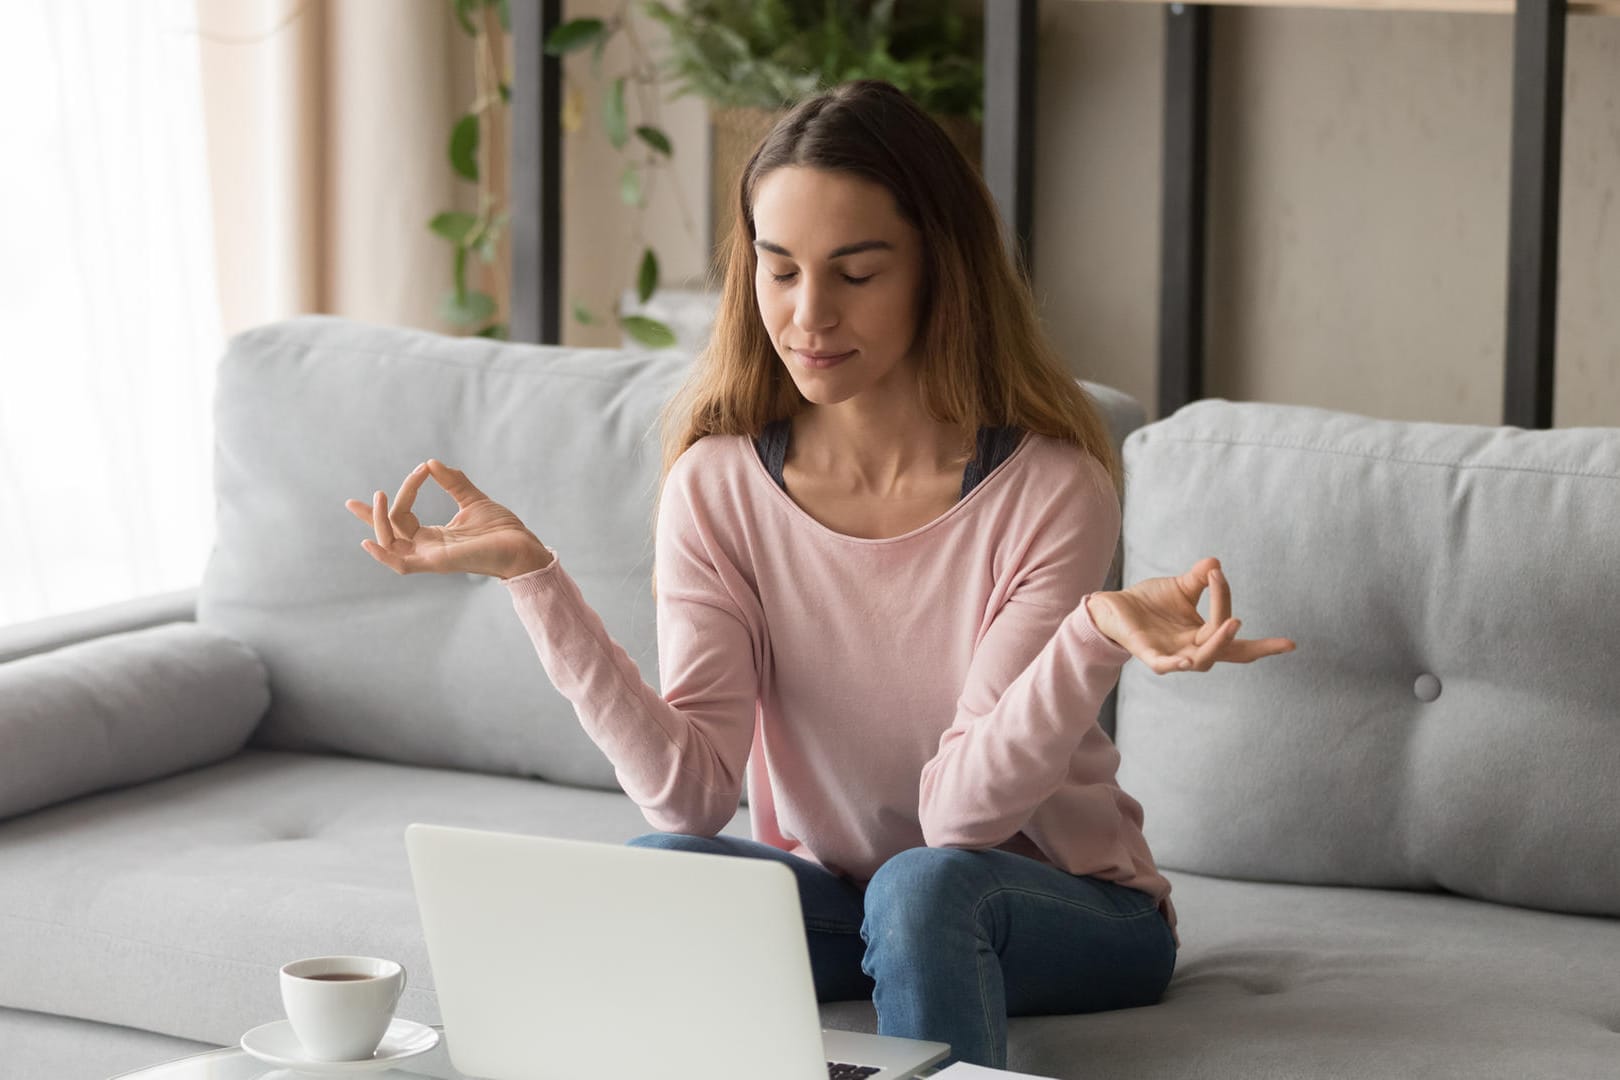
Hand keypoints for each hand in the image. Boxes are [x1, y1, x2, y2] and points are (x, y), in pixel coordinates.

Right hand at [344, 459, 551, 578]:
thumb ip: (453, 482)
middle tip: (360, 498)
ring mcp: (430, 556)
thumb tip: (431, 463)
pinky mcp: (438, 562)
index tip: (419, 468)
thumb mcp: (473, 500)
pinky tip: (369, 540)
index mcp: (433, 536)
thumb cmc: (502, 530)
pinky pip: (402, 564)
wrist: (522, 546)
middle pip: (389, 531)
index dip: (396, 498)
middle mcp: (427, 548)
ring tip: (378, 497)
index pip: (401, 518)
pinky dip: (383, 554)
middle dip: (372, 515)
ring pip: (390, 543)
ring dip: (380, 521)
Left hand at [1085, 556, 1296, 674]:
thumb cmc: (1150, 602)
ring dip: (1218, 643)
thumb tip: (1216, 563)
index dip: (1265, 647)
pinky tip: (1186, 661)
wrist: (1115, 607)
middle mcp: (1191, 650)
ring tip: (1233, 623)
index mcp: (1203, 637)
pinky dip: (1175, 664)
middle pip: (1226, 653)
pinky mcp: (1149, 654)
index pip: (1238, 645)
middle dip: (1252, 648)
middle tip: (1278, 641)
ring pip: (1201, 659)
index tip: (1290, 642)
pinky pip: (1164, 665)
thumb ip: (1200, 579)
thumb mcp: (1181, 587)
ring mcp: (1172, 655)